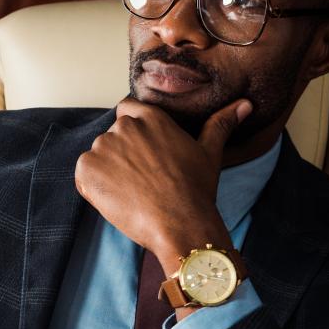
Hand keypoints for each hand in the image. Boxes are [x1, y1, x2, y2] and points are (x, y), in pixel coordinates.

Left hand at [74, 96, 250, 269]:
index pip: (127, 109)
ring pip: (99, 156)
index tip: (141, 152)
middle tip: (142, 180)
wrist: (179, 224)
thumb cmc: (195, 191)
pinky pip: (84, 174)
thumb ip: (220, 123)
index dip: (132, 130)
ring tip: (133, 192)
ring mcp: (103, 147)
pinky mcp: (86, 170)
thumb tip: (244, 104)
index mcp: (151, 117)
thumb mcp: (209, 153)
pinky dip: (94, 186)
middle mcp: (124, 127)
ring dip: (108, 171)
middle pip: (113, 135)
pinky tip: (117, 199)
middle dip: (122, 155)